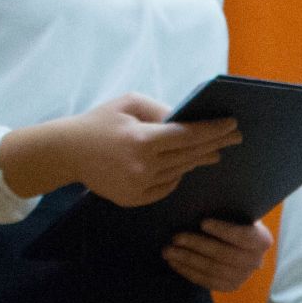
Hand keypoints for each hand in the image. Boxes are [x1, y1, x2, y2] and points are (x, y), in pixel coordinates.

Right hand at [19, 94, 239, 205]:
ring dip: (198, 160)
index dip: (213, 130)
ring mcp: (139, 186)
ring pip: (180, 171)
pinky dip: (176, 175)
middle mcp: (143, 166)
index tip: (232, 124)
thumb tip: (190, 119)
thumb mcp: (129, 104)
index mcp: (142, 139)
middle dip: (215, 144)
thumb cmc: (100, 122)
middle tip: (235, 137)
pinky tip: (184, 166)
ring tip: (214, 152)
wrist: (66, 152)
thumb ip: (161, 109)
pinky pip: (167, 186)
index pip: (188, 135)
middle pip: (189, 155)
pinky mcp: (134, 199)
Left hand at [163, 218, 272, 291]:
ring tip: (168, 251)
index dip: (224, 230)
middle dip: (199, 246)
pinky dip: (188, 272)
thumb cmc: (231, 221)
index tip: (203, 222)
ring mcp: (243, 276)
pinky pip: (208, 282)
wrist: (235, 243)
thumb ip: (225, 212)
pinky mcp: (230, 286)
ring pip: (215, 270)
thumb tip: (199, 205)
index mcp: (262, 240)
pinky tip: (174, 262)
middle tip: (176, 238)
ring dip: (188, 260)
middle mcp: (256, 261)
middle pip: (226, 255)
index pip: (245, 236)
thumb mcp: (235, 213)